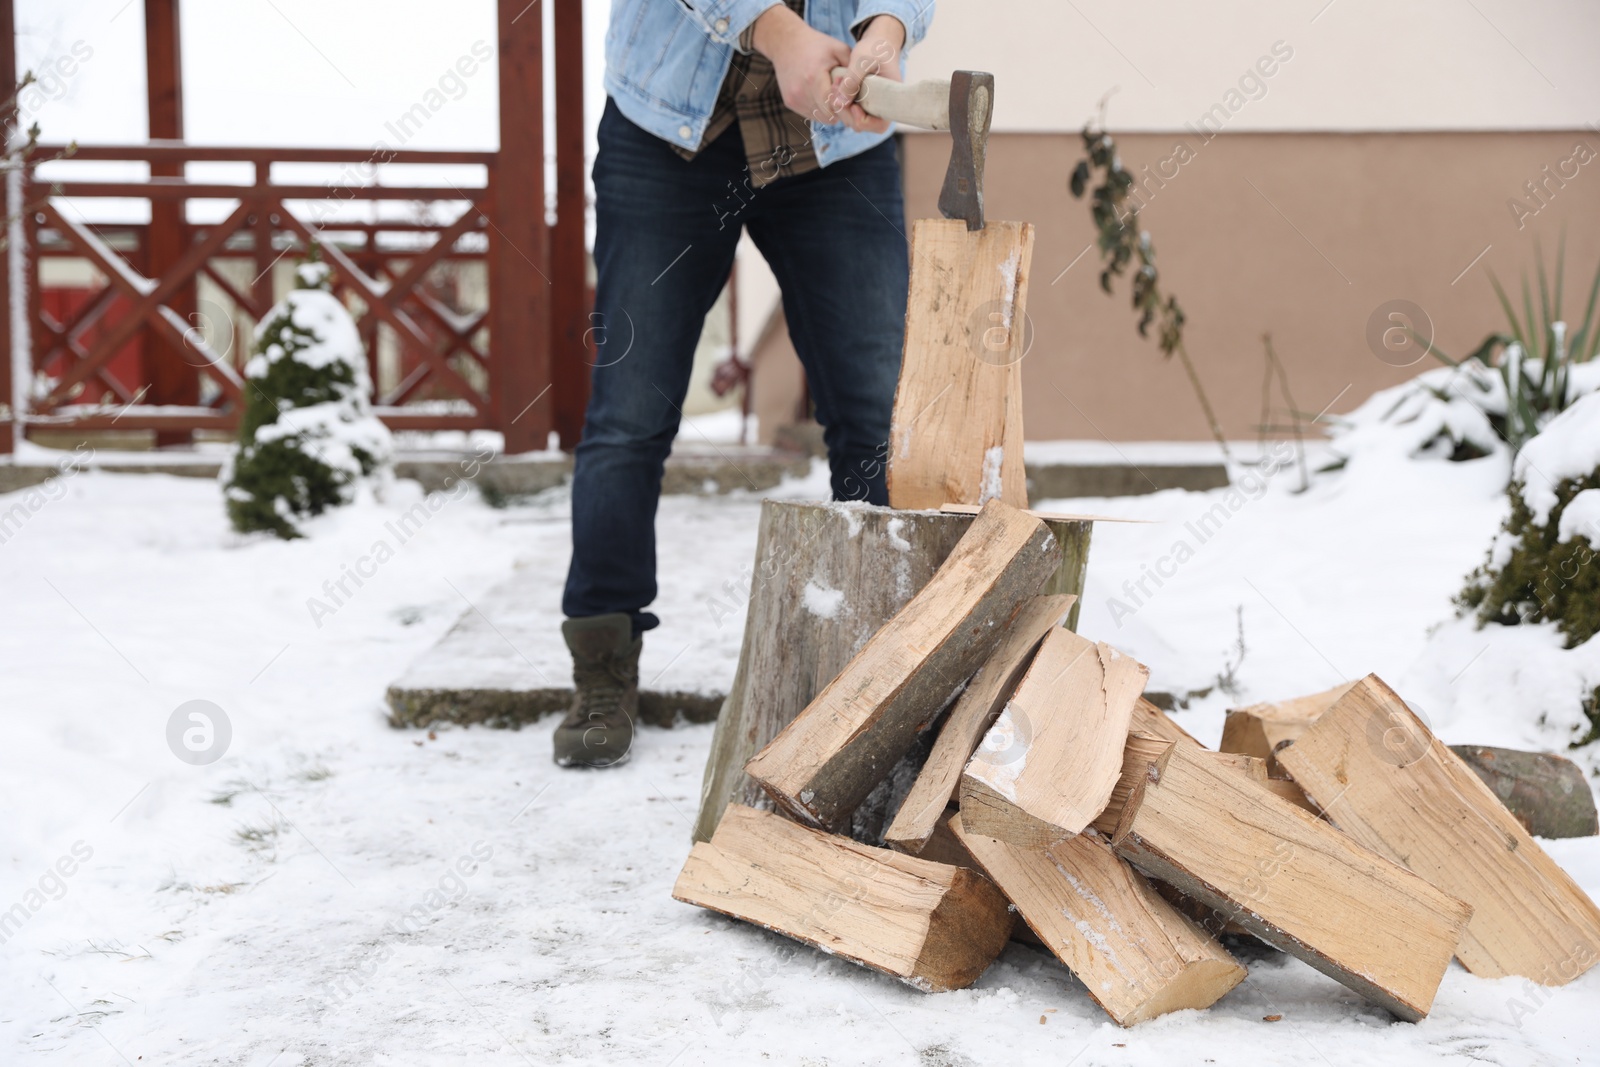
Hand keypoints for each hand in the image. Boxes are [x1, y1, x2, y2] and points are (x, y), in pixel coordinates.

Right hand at [752, 5, 851, 124]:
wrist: (786, 42)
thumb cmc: (817, 45)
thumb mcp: (839, 50)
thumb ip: (852, 71)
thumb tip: (866, 92)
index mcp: (814, 78)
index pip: (834, 106)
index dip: (847, 108)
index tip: (856, 103)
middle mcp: (802, 92)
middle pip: (829, 116)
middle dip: (841, 111)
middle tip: (849, 101)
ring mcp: (794, 99)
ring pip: (820, 118)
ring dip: (831, 111)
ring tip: (835, 96)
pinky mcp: (790, 102)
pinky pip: (811, 114)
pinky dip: (819, 108)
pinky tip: (822, 95)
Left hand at [830, 16, 904, 132]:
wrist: (879, 42)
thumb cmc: (875, 49)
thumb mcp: (862, 60)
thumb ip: (852, 81)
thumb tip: (840, 103)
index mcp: (891, 99)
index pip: (879, 125)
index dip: (863, 121)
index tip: (853, 105)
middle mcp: (883, 106)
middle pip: (862, 125)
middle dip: (845, 112)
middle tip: (836, 90)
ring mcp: (873, 105)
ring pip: (853, 119)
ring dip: (841, 106)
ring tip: (835, 84)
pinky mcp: (864, 102)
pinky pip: (850, 110)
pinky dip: (841, 102)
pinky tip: (836, 86)